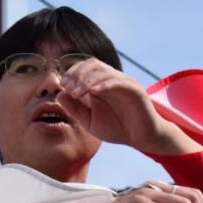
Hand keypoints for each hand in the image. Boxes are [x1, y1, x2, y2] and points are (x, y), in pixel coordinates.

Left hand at [57, 60, 202, 155]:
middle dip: (77, 74)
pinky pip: (118, 82)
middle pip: (92, 64)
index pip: (84, 68)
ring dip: (87, 79)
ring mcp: (124, 82)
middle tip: (68, 87)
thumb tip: (59, 95)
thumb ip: (75, 109)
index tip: (63, 86)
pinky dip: (104, 84)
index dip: (71, 74)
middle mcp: (112, 79)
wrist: (142, 138)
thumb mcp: (90, 121)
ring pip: (103, 71)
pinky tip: (93, 92)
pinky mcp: (135, 90)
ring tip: (78, 92)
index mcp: (101, 83)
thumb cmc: (118, 128)